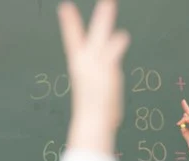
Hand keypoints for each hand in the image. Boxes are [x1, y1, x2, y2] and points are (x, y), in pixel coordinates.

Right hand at [58, 0, 129, 152]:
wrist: (91, 121)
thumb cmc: (94, 113)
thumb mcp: (96, 93)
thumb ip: (103, 82)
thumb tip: (112, 100)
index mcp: (78, 65)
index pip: (72, 39)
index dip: (69, 24)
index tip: (65, 8)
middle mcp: (85, 61)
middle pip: (91, 33)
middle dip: (99, 16)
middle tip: (106, 1)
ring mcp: (95, 64)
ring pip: (101, 35)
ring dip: (104, 19)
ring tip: (108, 2)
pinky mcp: (107, 69)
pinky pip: (113, 51)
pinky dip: (117, 44)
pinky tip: (123, 36)